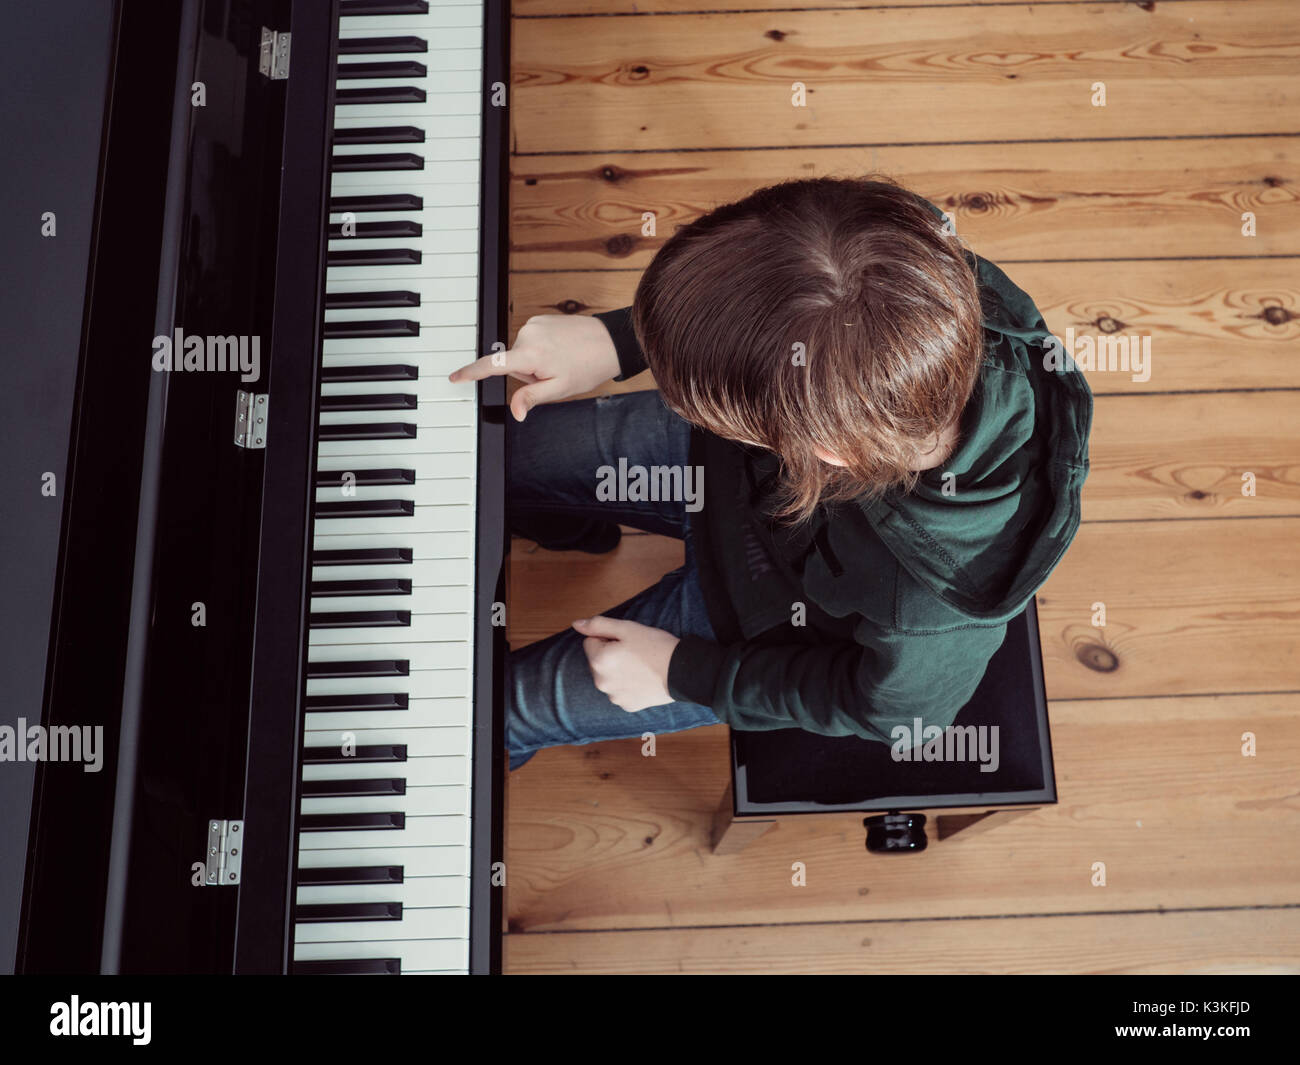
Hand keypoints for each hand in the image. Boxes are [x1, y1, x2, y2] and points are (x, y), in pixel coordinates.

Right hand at [448, 314, 621, 421]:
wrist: (609, 341)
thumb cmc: (587, 366)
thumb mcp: (559, 389)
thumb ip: (531, 398)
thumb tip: (515, 412)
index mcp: (530, 354)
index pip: (492, 365)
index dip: (471, 373)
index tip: (454, 377)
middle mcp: (528, 334)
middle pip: (512, 363)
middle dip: (528, 374)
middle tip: (553, 374)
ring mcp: (534, 324)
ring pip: (522, 352)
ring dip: (535, 361)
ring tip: (560, 361)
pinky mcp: (540, 318)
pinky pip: (530, 340)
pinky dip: (540, 349)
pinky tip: (560, 350)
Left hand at [572, 616, 679, 711]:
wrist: (682, 672)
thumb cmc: (655, 646)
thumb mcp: (627, 628)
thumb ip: (598, 625)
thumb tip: (576, 624)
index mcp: (598, 661)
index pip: (590, 641)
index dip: (608, 637)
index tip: (626, 640)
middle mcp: (601, 682)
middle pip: (597, 661)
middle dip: (610, 654)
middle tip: (635, 651)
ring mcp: (614, 697)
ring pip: (609, 677)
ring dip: (618, 670)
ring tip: (641, 665)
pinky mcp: (627, 705)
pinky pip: (621, 690)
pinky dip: (628, 684)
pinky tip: (644, 678)